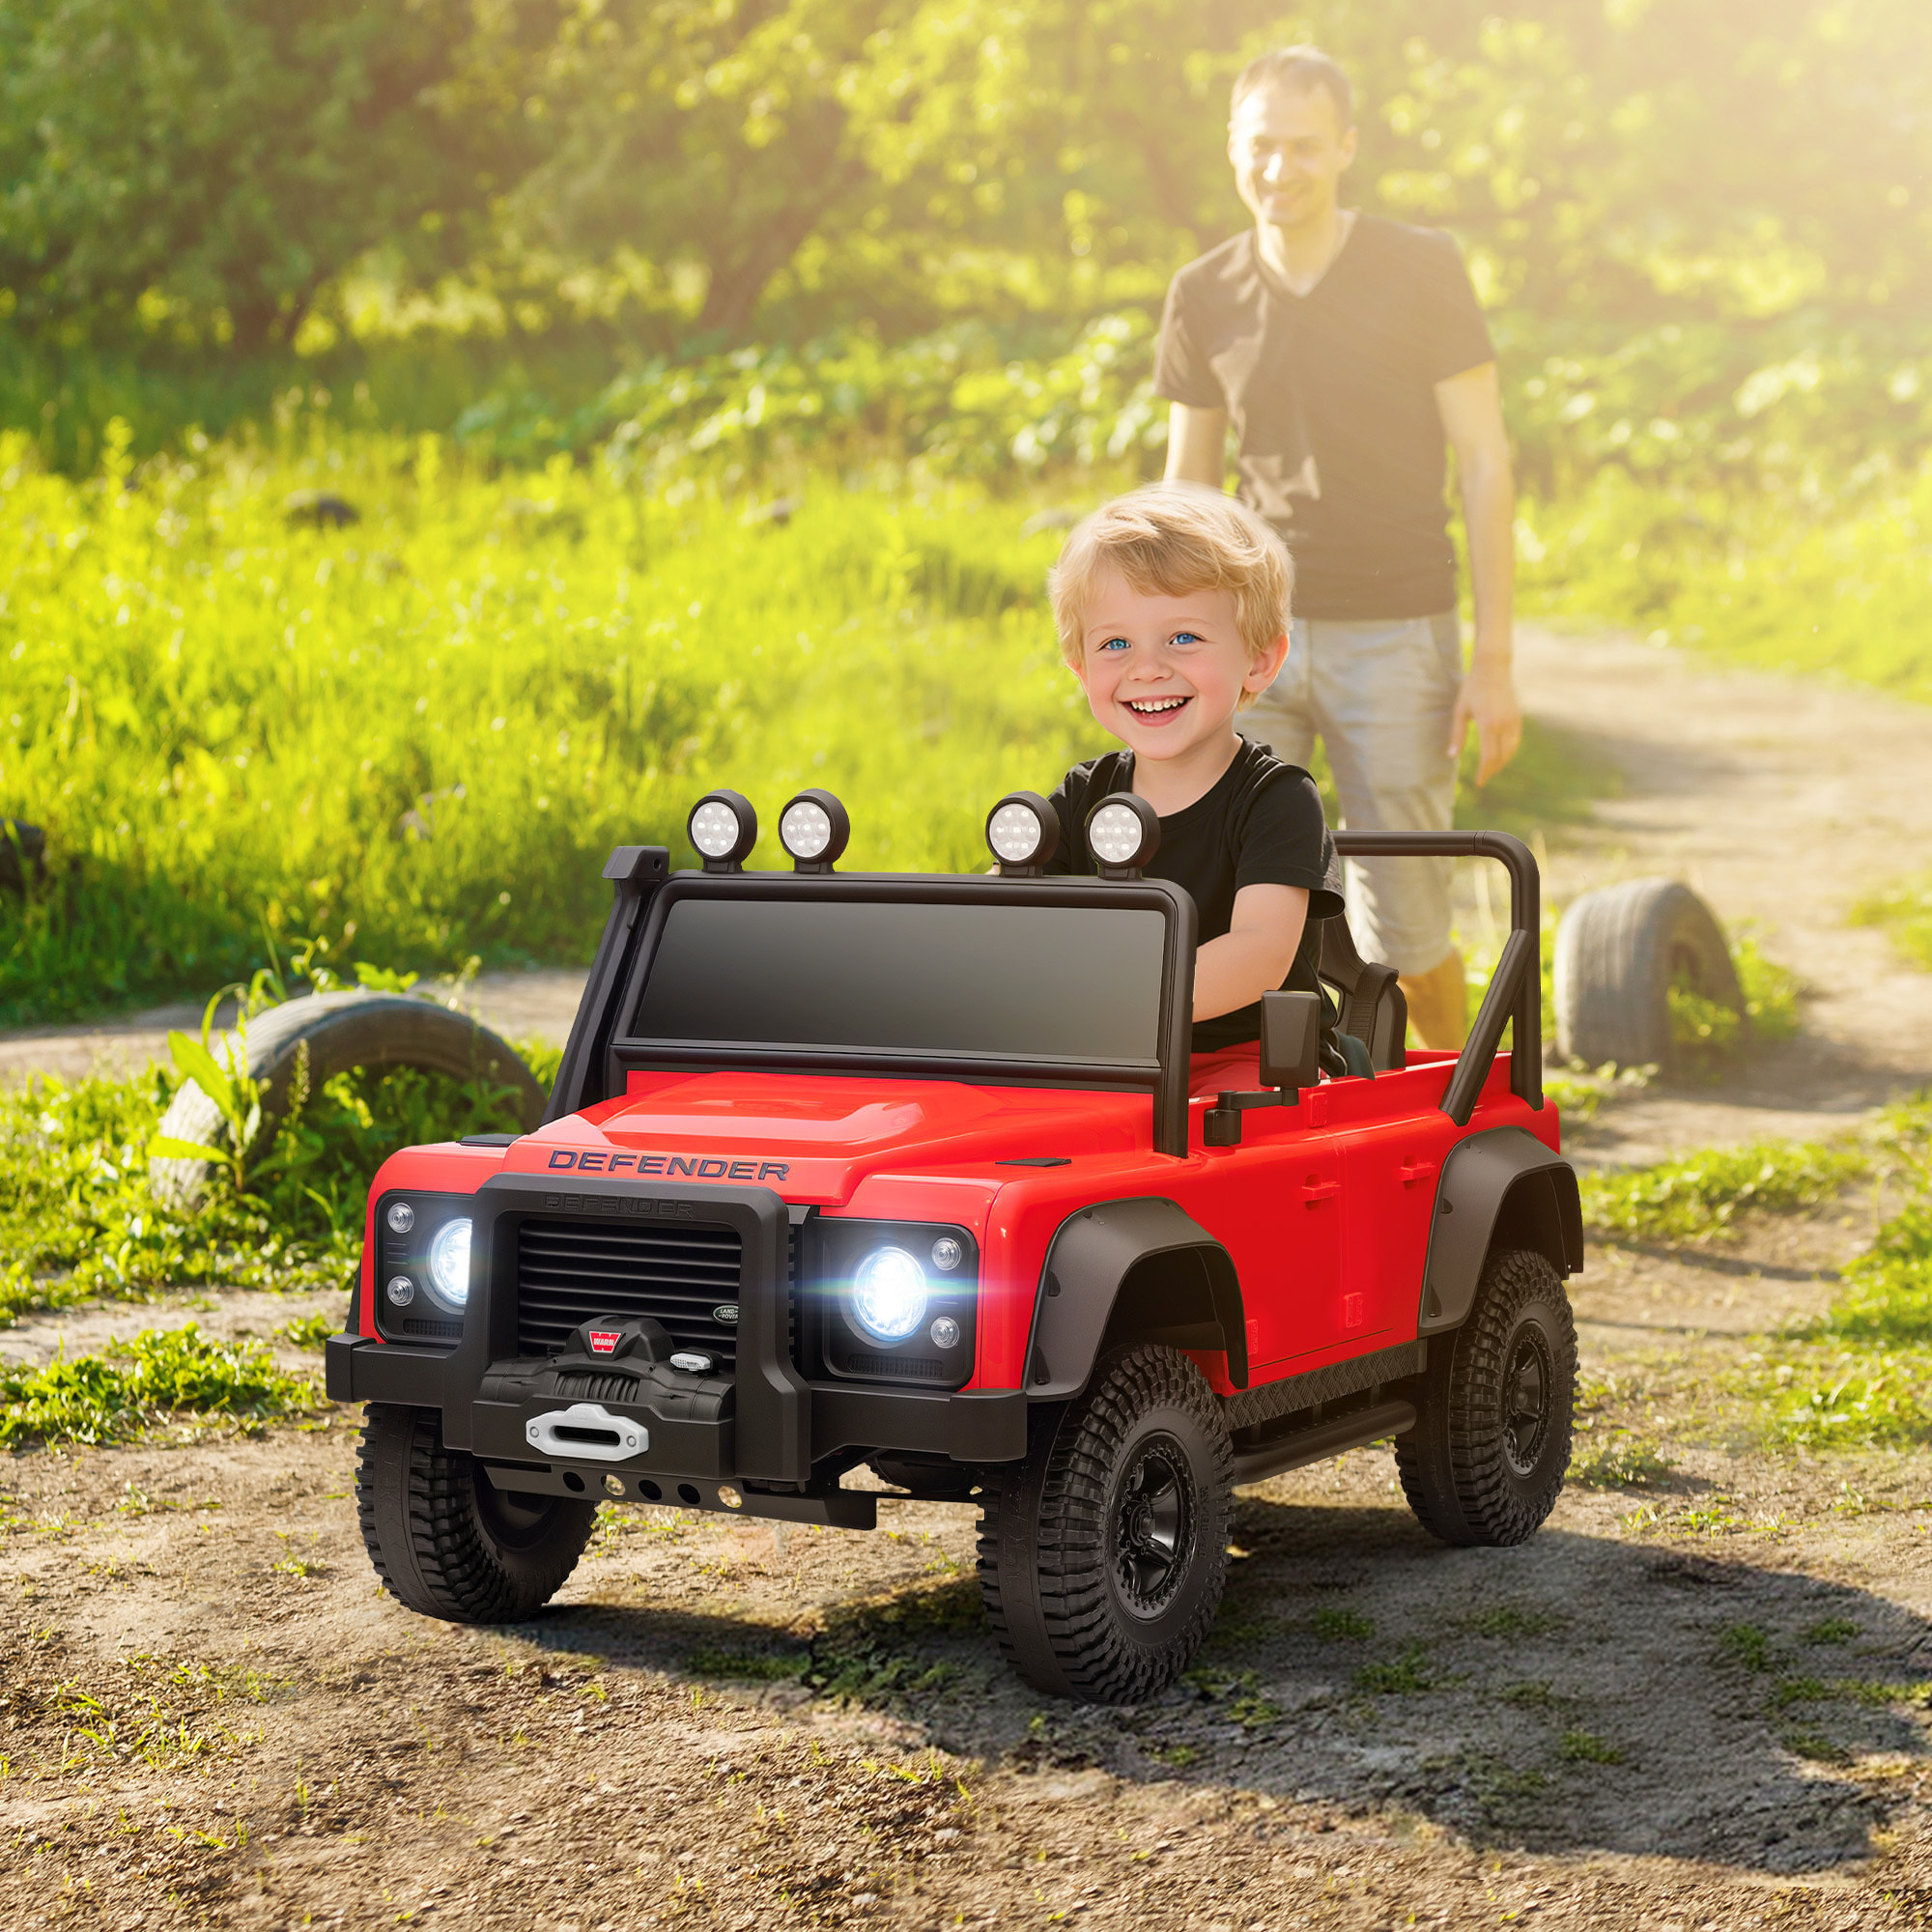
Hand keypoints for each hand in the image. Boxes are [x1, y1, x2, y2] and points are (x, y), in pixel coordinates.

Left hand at [1449, 657, 1522, 786]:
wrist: (1493, 668)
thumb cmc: (1472, 689)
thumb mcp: (1460, 711)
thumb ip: (1457, 735)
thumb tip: (1452, 756)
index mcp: (1488, 724)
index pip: (1489, 756)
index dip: (1485, 772)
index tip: (1479, 782)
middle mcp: (1504, 724)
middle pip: (1502, 757)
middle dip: (1493, 770)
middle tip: (1483, 779)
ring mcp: (1514, 721)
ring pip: (1511, 750)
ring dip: (1502, 763)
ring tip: (1490, 769)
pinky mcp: (1518, 717)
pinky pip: (1515, 741)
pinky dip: (1509, 751)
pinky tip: (1500, 755)